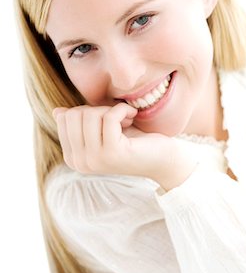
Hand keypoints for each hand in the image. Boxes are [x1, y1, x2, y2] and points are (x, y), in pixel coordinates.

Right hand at [53, 103, 196, 189]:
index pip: (65, 118)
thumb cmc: (133, 141)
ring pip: (91, 115)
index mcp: (73, 158)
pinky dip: (122, 110)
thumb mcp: (101, 129)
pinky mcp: (112, 153)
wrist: (162, 157)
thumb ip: (80, 122)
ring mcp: (95, 160)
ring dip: (112, 110)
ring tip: (126, 120)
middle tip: (117, 118)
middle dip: (98, 109)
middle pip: (75, 115)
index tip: (107, 118)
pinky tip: (132, 116)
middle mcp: (80, 163)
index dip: (88, 110)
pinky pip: (109, 117)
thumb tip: (57, 111)